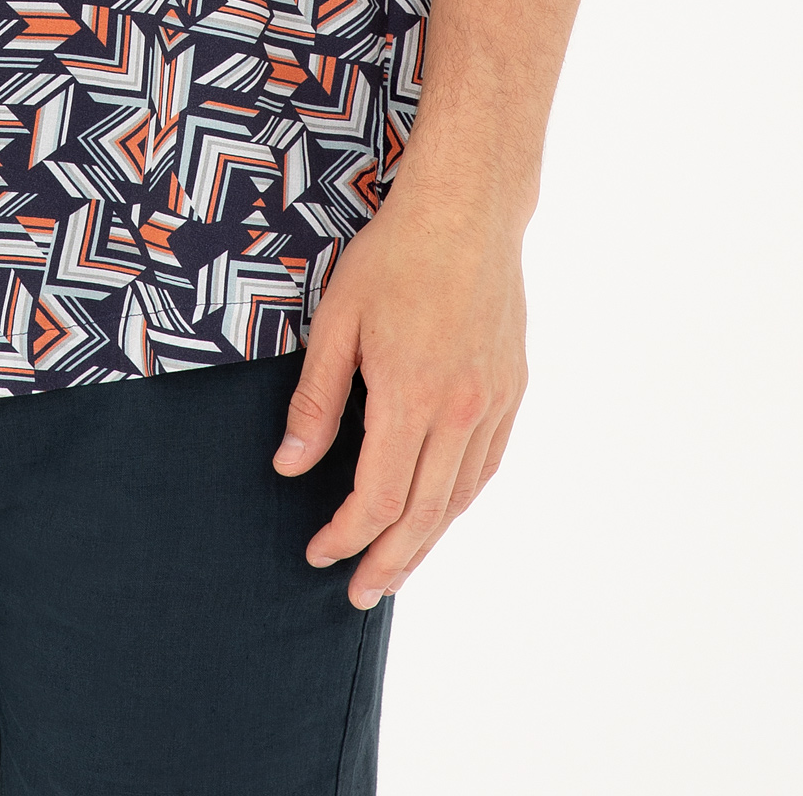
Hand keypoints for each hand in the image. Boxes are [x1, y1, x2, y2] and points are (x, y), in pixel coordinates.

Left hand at [274, 179, 529, 607]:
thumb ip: (316, 401)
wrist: (468, 208)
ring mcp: (493, 401)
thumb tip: (290, 467)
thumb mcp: (336, 320)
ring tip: (396, 568)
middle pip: (423, 514)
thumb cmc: (394, 255)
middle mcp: (461, 410)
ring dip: (426, 541)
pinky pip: (486, 465)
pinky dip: (459, 501)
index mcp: (411, 395)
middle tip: (359, 594)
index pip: (378, 498)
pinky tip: (439, 512)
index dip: (346, 536)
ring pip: (460, 498)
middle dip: (387, 562)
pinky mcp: (512, 388)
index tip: (318, 552)